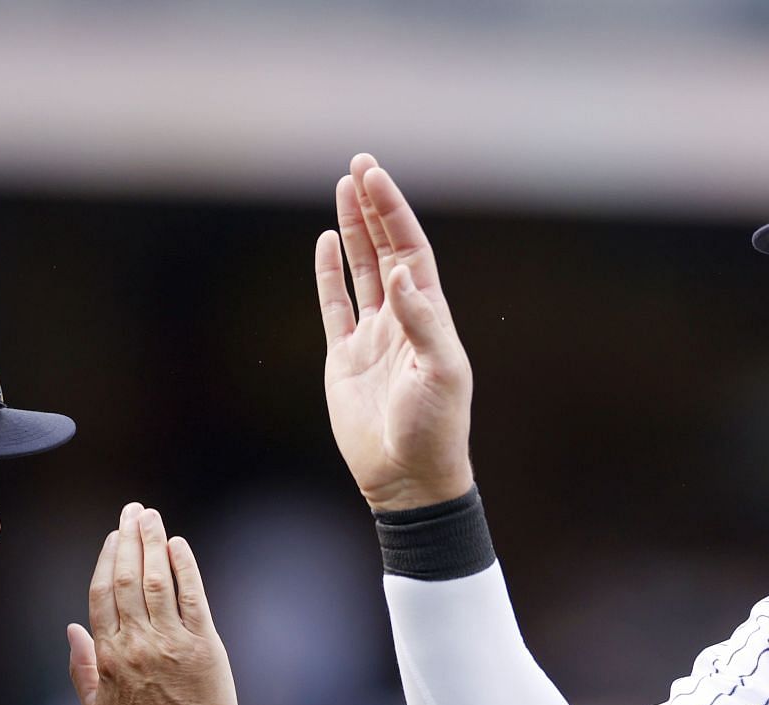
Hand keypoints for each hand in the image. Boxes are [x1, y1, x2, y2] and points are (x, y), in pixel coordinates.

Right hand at [66, 503, 238, 704]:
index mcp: (108, 656)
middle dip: (129, 539)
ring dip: (153, 543)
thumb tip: (71, 628)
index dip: (107, 559)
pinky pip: (192, 597)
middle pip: (126, 578)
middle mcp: (136, 643)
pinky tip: (178, 545)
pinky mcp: (204, 645)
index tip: (114, 536)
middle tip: (133, 511)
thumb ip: (81, 668)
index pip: (102, 594)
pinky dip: (184, 568)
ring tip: (151, 517)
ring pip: (156, 580)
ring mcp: (170, 642)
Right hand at [315, 153, 474, 512]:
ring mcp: (374, 337)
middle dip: (374, 208)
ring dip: (355, 230)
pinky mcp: (346, 359)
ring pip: (362, 271)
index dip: (393, 212)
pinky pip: (336, 307)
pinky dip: (330, 275)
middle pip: (386, 249)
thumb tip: (400, 273)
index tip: (374, 176)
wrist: (408, 477)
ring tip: (344, 188)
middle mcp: (403, 319)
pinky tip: (328, 244)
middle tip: (359, 165)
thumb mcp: (440, 372)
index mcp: (430, 316)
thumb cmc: (435, 428)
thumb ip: (421, 322)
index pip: (410, 249)